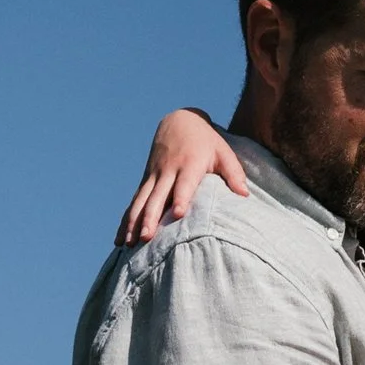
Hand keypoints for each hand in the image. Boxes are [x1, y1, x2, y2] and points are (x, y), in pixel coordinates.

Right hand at [118, 109, 244, 246]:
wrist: (179, 120)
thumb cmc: (206, 141)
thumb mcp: (223, 152)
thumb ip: (234, 173)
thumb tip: (244, 195)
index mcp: (189, 164)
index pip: (184, 184)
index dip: (180, 198)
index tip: (177, 214)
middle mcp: (168, 171)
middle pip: (157, 196)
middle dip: (150, 217)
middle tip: (146, 237)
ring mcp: (154, 176)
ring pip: (141, 201)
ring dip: (133, 222)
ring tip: (128, 243)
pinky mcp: (146, 181)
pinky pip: (134, 202)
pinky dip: (126, 221)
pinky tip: (120, 240)